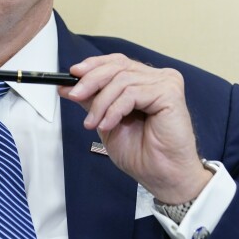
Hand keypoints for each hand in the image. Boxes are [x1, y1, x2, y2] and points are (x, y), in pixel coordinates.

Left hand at [59, 55, 212, 203]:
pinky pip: (132, 93)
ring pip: (122, 80)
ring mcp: (165, 83)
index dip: (93, 65)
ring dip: (101, 103)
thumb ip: (93, 101)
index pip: (117, 62)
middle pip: (118, 67)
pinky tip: (108, 125)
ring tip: (93, 123)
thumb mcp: (107, 122)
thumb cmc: (142, 154)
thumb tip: (68, 86)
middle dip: (91, 81)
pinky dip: (114, 110)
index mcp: (144, 81)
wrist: (163, 176)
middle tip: (74, 95)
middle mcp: (157, 78)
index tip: (72, 74)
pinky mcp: (170, 92)